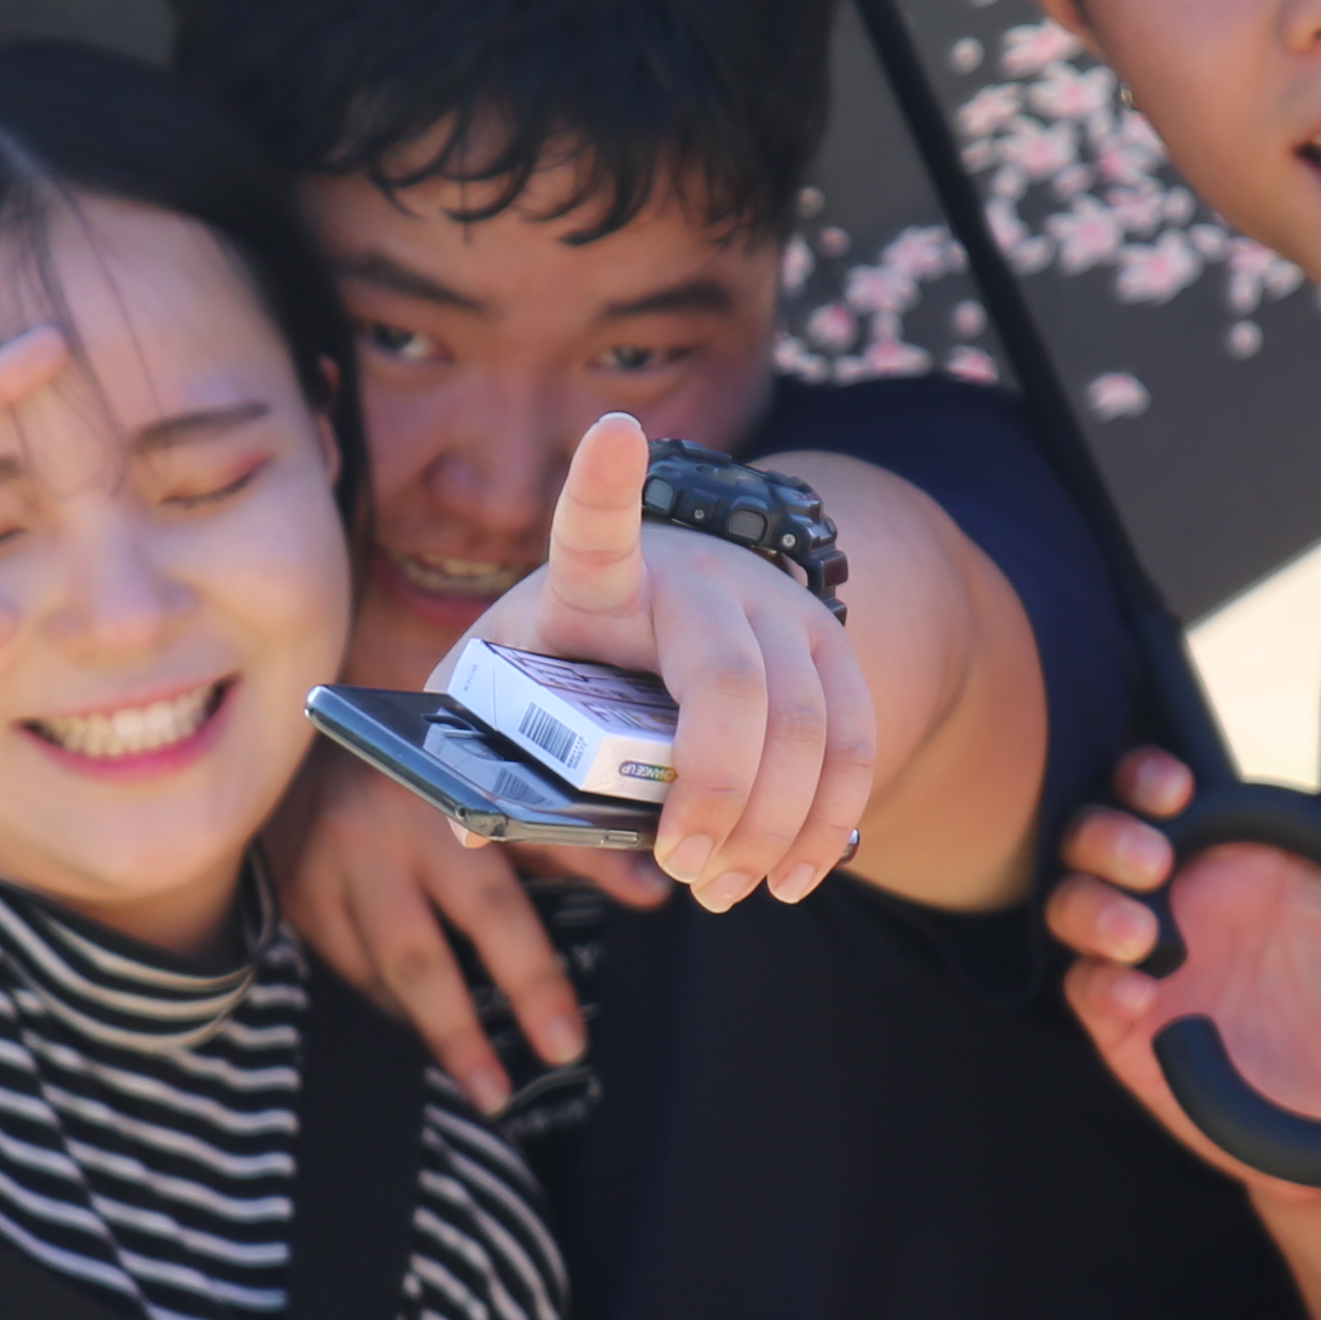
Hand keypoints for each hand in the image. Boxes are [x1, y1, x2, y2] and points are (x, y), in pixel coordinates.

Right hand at [268, 747, 661, 1111]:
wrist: (308, 714)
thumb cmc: (432, 748)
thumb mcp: (504, 779)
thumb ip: (575, 839)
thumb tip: (658, 892)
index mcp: (442, 797)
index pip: (497, 902)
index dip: (534, 974)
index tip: (568, 1040)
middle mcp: (382, 832)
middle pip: (431, 953)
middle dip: (481, 1023)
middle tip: (552, 1060)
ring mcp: (332, 866)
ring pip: (391, 970)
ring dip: (443, 1034)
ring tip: (493, 1090)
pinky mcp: (299, 890)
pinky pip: (353, 967)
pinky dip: (394, 1003)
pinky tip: (432, 1030)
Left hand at [463, 416, 872, 910]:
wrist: (691, 593)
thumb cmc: (577, 645)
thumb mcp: (512, 668)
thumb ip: (476, 728)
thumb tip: (466, 827)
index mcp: (602, 574)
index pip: (597, 520)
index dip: (606, 478)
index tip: (615, 431)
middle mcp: (702, 578)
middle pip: (731, 681)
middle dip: (716, 790)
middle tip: (682, 866)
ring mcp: (778, 607)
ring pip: (805, 724)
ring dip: (772, 826)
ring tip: (723, 889)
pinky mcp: (831, 649)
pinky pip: (853, 742)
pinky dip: (827, 823)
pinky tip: (794, 877)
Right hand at [1044, 751, 1320, 1197]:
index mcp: (1234, 852)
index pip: (1159, 792)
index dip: (1147, 778)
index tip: (1174, 791)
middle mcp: (1178, 897)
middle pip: (1094, 838)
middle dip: (1106, 835)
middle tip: (1153, 861)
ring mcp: (1149, 962)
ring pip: (1073, 908)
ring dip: (1091, 907)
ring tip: (1140, 934)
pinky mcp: (1133, 1030)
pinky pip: (1088, 993)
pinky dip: (1099, 984)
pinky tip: (1141, 991)